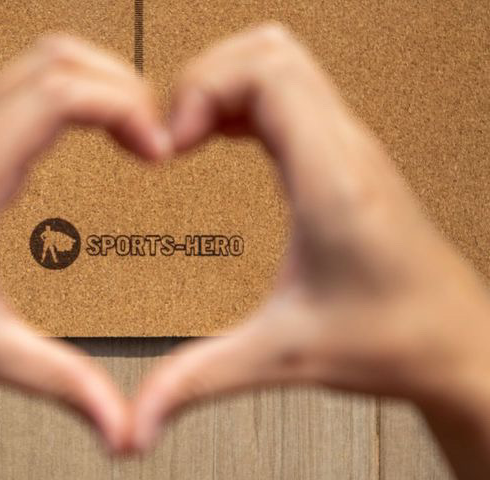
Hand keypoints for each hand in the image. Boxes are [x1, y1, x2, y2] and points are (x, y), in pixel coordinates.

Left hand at [0, 35, 170, 451]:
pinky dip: (76, 92)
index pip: (58, 95)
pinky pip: (29, 84)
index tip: (155, 152)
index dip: (123, 107)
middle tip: (155, 139)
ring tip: (135, 132)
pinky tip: (94, 132)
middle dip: (122, 86)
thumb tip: (118, 421)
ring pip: (43, 61)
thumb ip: (58, 382)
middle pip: (58, 60)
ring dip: (99, 81)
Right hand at [133, 24, 489, 458]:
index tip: (172, 141)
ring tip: (191, 131)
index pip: (268, 72)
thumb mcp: (281, 359)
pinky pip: (289, 93)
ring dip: (225, 82)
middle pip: (269, 49)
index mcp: (330, 183)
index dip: (203, 88)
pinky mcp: (343, 156)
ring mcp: (347, 147)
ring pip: (281, 60)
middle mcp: (344, 150)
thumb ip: (198, 380)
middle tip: (173, 132)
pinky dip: (243, 100)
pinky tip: (222, 137)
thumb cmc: (393, 341)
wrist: (454, 343)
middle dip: (204, 78)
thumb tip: (139, 414)